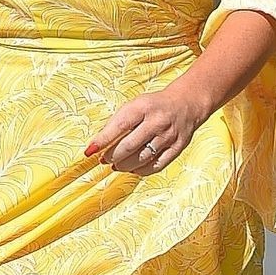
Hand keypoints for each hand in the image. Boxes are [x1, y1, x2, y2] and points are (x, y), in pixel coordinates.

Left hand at [84, 81, 207, 175]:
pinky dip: (141, 171)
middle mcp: (157, 121)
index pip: (119, 126)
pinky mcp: (177, 148)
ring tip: (116, 165)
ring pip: (142, 158)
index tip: (90, 151)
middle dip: (112, 156)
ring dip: (124, 165)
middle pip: (130, 146)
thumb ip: (118, 122)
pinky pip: (156, 166)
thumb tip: (99, 144)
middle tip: (104, 159)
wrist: (186, 104)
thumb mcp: (135, 105)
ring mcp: (169, 136)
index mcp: (143, 107)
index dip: (103, 140)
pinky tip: (132, 168)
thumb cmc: (153, 106)